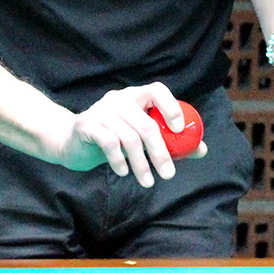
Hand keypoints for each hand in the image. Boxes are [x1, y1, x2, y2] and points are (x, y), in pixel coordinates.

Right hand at [55, 83, 206, 186]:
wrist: (72, 142)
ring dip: (140, 164)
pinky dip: (119, 161)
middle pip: (146, 124)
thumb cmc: (114, 138)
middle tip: (168, 174)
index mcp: (135, 96)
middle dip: (160, 152)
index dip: (171, 107)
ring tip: (147, 181)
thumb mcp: (141, 138)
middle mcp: (119, 99)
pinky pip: (109, 144)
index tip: (181, 130)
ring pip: (129, 138)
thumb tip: (201, 149)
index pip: (157, 90)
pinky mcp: (87, 125)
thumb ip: (171, 141)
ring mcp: (101, 110)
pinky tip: (123, 172)